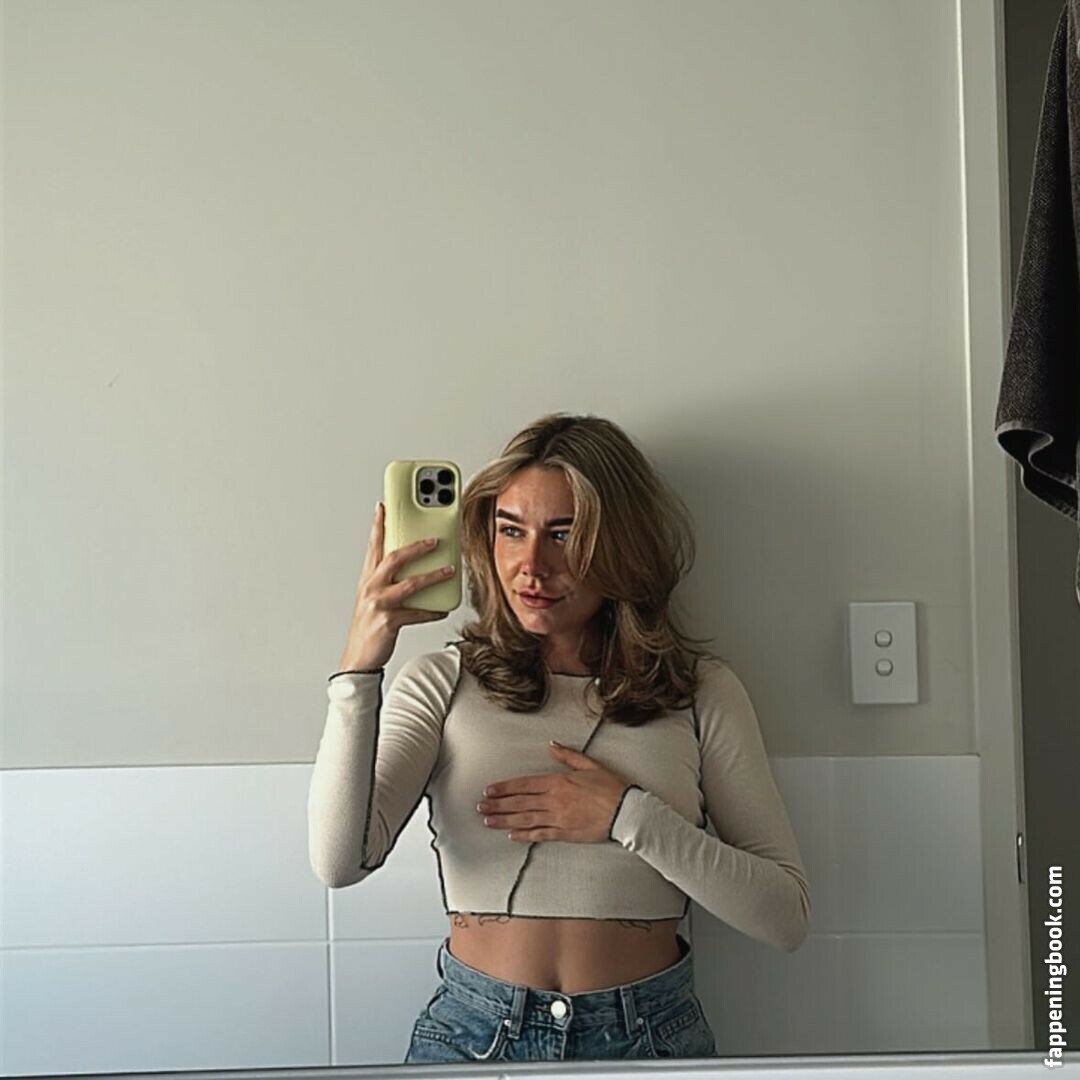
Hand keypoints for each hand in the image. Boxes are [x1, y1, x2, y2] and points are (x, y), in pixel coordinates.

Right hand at [338, 501, 453, 670]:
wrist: (358, 657)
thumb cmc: (368, 625)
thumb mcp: (373, 597)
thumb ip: (388, 579)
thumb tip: (415, 565)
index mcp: (367, 579)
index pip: (373, 546)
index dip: (378, 525)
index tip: (384, 506)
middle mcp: (371, 588)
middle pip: (394, 558)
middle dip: (416, 547)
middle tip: (435, 540)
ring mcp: (379, 604)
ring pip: (410, 584)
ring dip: (433, 576)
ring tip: (450, 571)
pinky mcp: (389, 622)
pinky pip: (417, 613)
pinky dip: (433, 611)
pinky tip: (444, 609)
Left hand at [476, 742, 632, 843]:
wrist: (626, 811)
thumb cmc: (611, 787)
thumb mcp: (590, 765)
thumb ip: (568, 756)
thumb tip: (552, 746)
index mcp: (558, 781)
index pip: (524, 784)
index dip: (504, 788)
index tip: (489, 791)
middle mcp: (554, 800)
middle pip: (520, 802)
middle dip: (498, 805)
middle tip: (481, 808)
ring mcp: (558, 818)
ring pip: (525, 819)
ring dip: (505, 821)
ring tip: (489, 822)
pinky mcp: (565, 833)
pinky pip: (540, 835)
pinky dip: (525, 836)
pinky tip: (512, 836)